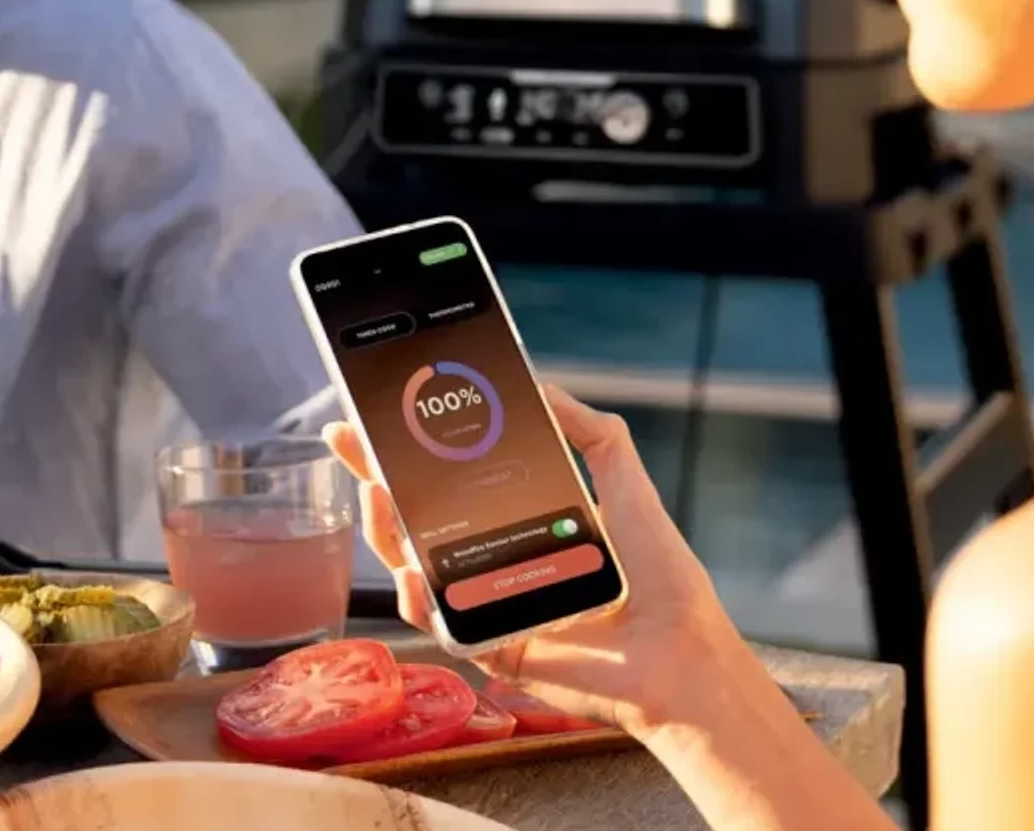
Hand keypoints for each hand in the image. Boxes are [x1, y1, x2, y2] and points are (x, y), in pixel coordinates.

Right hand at [324, 384, 753, 738]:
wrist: (681, 650)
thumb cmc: (660, 576)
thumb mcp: (625, 483)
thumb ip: (590, 431)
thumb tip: (540, 384)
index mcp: (517, 520)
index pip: (449, 478)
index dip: (408, 448)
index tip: (378, 413)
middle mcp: (493, 560)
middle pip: (414, 517)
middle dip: (374, 476)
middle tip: (352, 440)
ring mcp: (487, 605)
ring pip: (412, 567)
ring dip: (385, 530)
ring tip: (381, 494)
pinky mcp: (492, 647)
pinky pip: (439, 625)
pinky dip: (418, 600)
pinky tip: (414, 572)